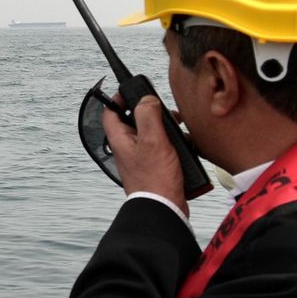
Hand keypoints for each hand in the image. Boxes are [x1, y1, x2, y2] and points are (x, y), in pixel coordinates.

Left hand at [101, 94, 188, 211]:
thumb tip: (145, 99)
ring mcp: (140, 157)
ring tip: (179, 128)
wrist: (164, 207)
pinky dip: (172, 144)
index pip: (111, 112)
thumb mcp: (152, 140)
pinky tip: (185, 145)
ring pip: (150, 134)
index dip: (119, 98)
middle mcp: (127, 147)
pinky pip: (162, 148)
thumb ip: (147, 115)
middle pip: (134, 120)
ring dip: (165, 128)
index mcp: (120, 139)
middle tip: (165, 110)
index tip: (131, 89)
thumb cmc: (154, 178)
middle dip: (150, 112)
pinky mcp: (154, 166)